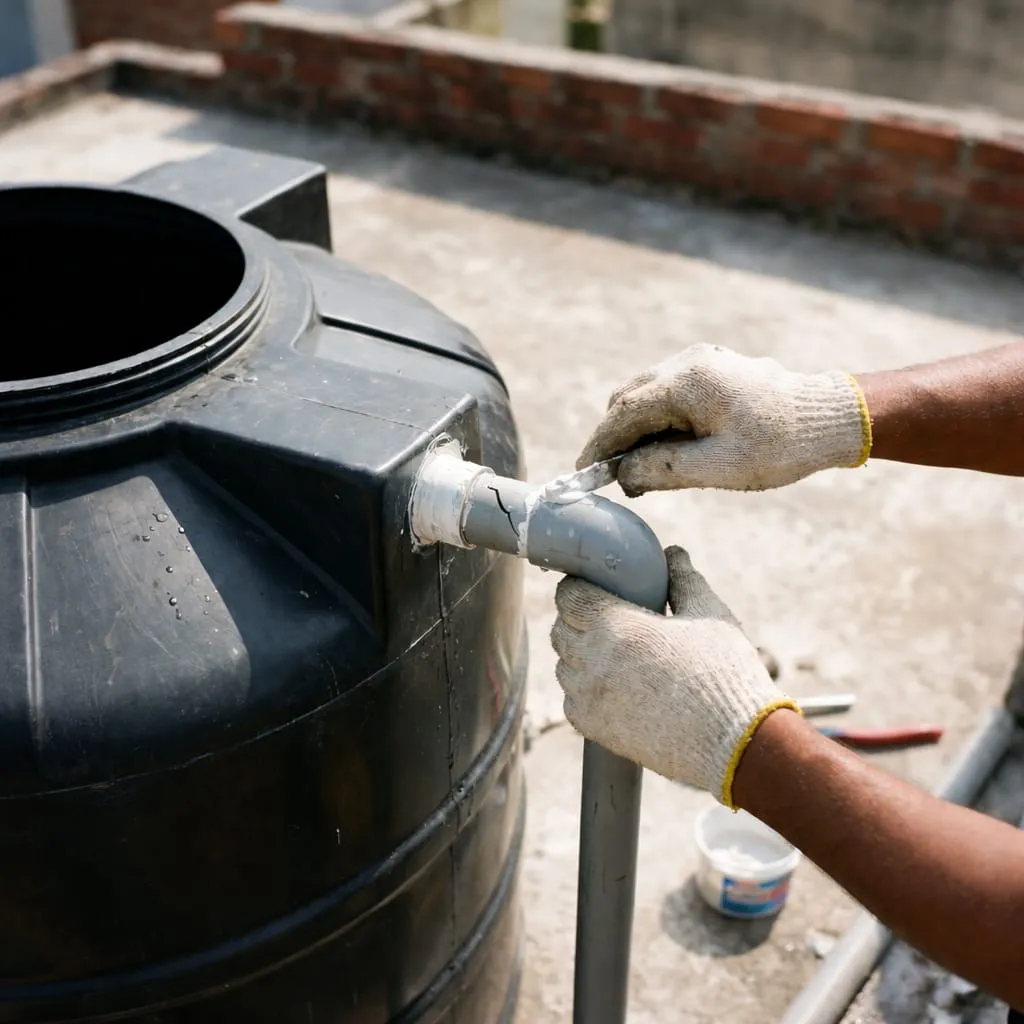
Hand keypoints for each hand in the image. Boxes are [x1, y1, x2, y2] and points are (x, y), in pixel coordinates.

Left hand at [550, 546, 798, 806]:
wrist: (733, 740)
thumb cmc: (724, 671)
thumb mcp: (709, 614)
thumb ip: (684, 579)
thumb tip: (672, 554)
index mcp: (616, 623)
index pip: (569, 596)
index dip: (577, 589)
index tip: (592, 589)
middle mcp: (593, 658)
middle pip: (560, 630)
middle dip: (576, 621)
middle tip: (604, 621)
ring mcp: (589, 696)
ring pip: (564, 666)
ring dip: (580, 657)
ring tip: (613, 656)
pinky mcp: (594, 728)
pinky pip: (572, 701)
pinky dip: (586, 692)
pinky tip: (614, 689)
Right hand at [577, 343, 871, 493]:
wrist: (831, 419)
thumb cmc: (779, 445)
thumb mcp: (718, 467)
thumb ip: (663, 469)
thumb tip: (622, 473)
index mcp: (687, 381)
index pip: (623, 412)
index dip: (599, 444)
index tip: (583, 471)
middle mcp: (689, 362)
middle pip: (629, 398)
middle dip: (616, 437)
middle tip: (615, 477)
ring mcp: (702, 362)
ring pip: (648, 395)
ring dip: (637, 430)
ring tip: (642, 469)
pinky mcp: (713, 370)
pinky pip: (669, 394)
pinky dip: (658, 420)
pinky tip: (667, 450)